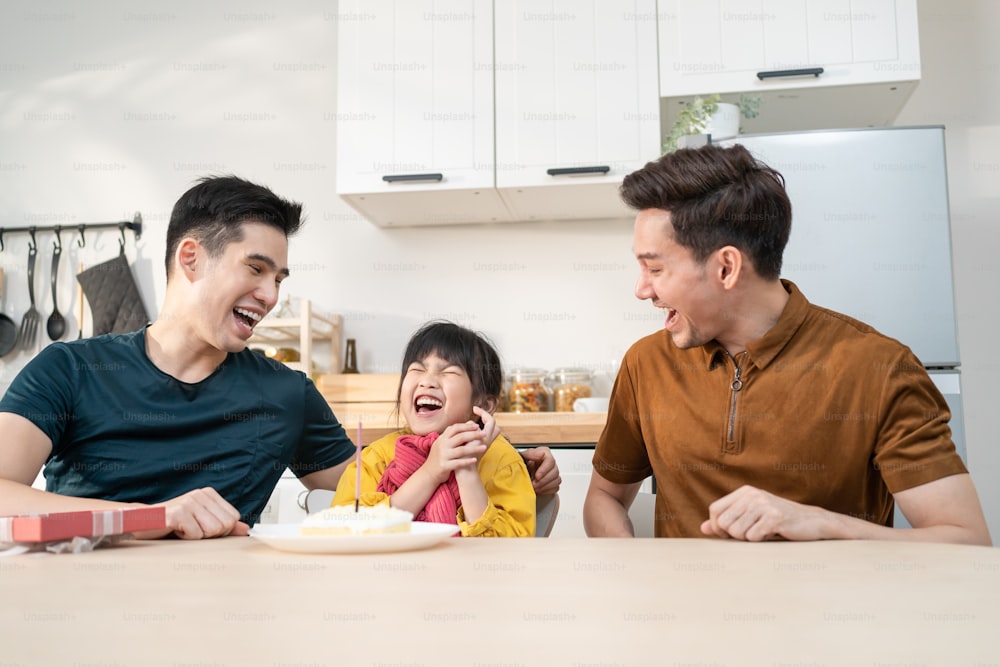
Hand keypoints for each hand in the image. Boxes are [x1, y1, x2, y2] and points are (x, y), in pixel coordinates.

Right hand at [141, 487, 248, 539]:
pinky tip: (174, 531)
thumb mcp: (202, 524)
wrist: (143, 524)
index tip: (202, 528)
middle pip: (225, 525)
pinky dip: (185, 539)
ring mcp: (189, 502)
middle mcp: (200, 494)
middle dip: (210, 535)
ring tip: (183, 530)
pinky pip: (196, 535)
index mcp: (209, 494)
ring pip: (213, 530)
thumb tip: (246, 529)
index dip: (220, 531)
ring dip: (197, 537)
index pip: (233, 518)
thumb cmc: (172, 524)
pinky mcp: (178, 512)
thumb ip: (225, 526)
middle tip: (191, 530)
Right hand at [423, 412, 492, 483]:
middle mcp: (442, 445)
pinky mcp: (444, 466)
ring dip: (474, 448)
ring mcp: (443, 455)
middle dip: (474, 435)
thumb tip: (467, 424)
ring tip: (485, 447)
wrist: (428, 473)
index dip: (467, 426)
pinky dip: (467, 461)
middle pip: (460, 437)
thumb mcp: (442, 443)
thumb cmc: (438, 456)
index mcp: (442, 438)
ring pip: (461, 450)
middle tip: (484, 434)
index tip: (477, 426)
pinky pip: (458, 463)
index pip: (455, 428)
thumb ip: (452, 435)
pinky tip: (475, 460)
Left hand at [520, 446, 560, 493]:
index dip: (544, 470)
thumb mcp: (521, 457)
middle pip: (555, 472)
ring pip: (556, 480)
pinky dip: (546, 490)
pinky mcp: (553, 482)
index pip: (550, 460)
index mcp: (544, 453)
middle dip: (543, 480)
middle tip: (533, 484)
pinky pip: (555, 487)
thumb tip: (542, 454)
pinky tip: (538, 489)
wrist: (518, 474)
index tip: (537, 476)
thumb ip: (531, 454)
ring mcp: (553, 473)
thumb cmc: (519, 464)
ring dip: (544, 486)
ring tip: (534, 487)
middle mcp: (550, 463)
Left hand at [700, 485, 830, 541]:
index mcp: (744, 492)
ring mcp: (764, 504)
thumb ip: (726, 521)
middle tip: (750, 534)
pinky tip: (772, 534)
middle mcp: (752, 494)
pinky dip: (760, 541)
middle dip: (733, 535)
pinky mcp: (775, 517)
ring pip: (737, 532)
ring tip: (763, 532)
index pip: (714, 510)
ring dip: (748, 539)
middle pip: (723, 523)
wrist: (812, 522)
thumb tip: (703, 528)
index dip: (716, 526)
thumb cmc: (778, 521)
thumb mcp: (750, 517)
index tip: (727, 534)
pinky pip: (752, 537)